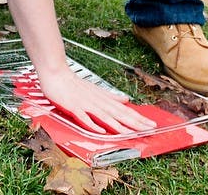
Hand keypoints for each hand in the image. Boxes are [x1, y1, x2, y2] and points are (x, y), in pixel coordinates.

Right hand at [35, 66, 156, 133]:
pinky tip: (101, 131)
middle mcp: (97, 102)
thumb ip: (111, 96)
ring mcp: (86, 104)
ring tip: (131, 133)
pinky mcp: (73, 107)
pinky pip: (84, 118)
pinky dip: (93, 124)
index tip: (151, 124)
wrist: (56, 73)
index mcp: (103, 98)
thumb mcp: (96, 89)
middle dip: (135, 123)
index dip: (138, 118)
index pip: (124, 110)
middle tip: (150, 130)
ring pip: (105, 116)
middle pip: (119, 114)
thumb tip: (126, 99)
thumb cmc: (73, 82)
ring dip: (119, 126)